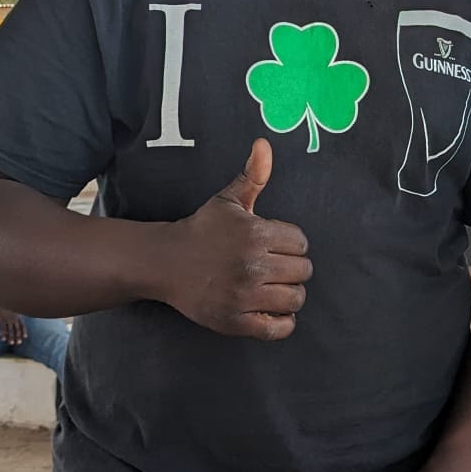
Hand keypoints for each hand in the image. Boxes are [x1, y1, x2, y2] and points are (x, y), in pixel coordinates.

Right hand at [0, 307, 27, 347]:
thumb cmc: (5, 307)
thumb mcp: (13, 310)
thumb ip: (16, 316)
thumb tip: (18, 323)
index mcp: (18, 316)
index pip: (22, 325)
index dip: (24, 331)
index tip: (25, 337)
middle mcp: (14, 318)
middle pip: (17, 329)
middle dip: (18, 336)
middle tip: (19, 343)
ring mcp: (8, 319)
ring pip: (10, 330)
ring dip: (11, 337)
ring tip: (11, 343)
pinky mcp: (2, 320)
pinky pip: (3, 328)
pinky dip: (3, 334)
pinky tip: (3, 340)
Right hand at [159, 139, 310, 339]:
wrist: (167, 263)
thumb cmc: (203, 229)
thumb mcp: (228, 200)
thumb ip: (253, 175)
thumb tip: (264, 144)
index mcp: (255, 234)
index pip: (301, 243)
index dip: (290, 243)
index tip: (274, 244)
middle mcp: (252, 265)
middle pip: (303, 271)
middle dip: (292, 267)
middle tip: (273, 265)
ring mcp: (244, 296)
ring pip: (296, 298)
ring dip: (289, 293)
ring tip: (273, 286)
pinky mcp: (236, 321)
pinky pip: (279, 328)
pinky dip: (283, 322)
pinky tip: (272, 309)